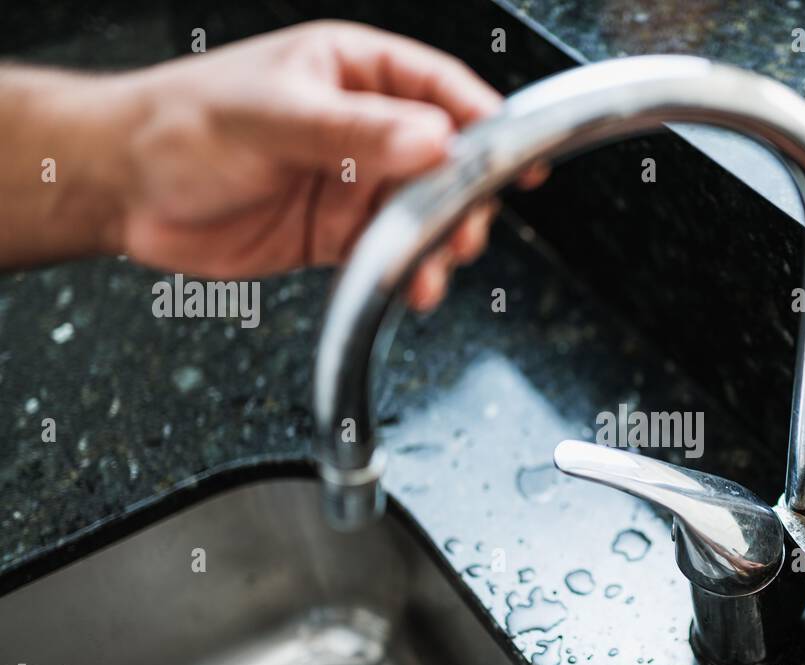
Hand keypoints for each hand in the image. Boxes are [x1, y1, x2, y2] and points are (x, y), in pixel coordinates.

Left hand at [3, 20, 514, 308]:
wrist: (122, 188)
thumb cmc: (181, 126)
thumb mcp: (275, 118)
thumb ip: (358, 132)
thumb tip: (435, 141)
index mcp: (351, 72)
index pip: (437, 89)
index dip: (483, 120)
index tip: (515, 154)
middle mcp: (361, 128)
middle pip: (443, 160)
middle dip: (462, 197)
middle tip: (466, 227)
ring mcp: (351, 183)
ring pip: (422, 214)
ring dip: (438, 244)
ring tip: (436, 267)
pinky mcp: (337, 234)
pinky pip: (389, 253)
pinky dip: (406, 273)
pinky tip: (411, 286)